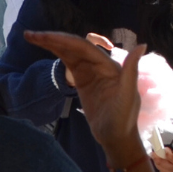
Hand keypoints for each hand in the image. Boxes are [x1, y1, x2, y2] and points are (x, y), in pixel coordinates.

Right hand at [25, 31, 149, 170]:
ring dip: (51, 44)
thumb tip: (142, 45)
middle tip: (30, 35)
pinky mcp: (83, 80)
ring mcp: (90, 71)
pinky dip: (56, 53)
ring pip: (69, 52)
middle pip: (73, 46)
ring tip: (31, 37)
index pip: (83, 48)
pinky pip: (68, 62)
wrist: (115, 137)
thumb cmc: (123, 119)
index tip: (43, 37)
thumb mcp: (127, 95)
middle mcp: (99, 65)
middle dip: (52, 39)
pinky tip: (45, 47)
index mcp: (109, 66)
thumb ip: (131, 69)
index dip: (63, 40)